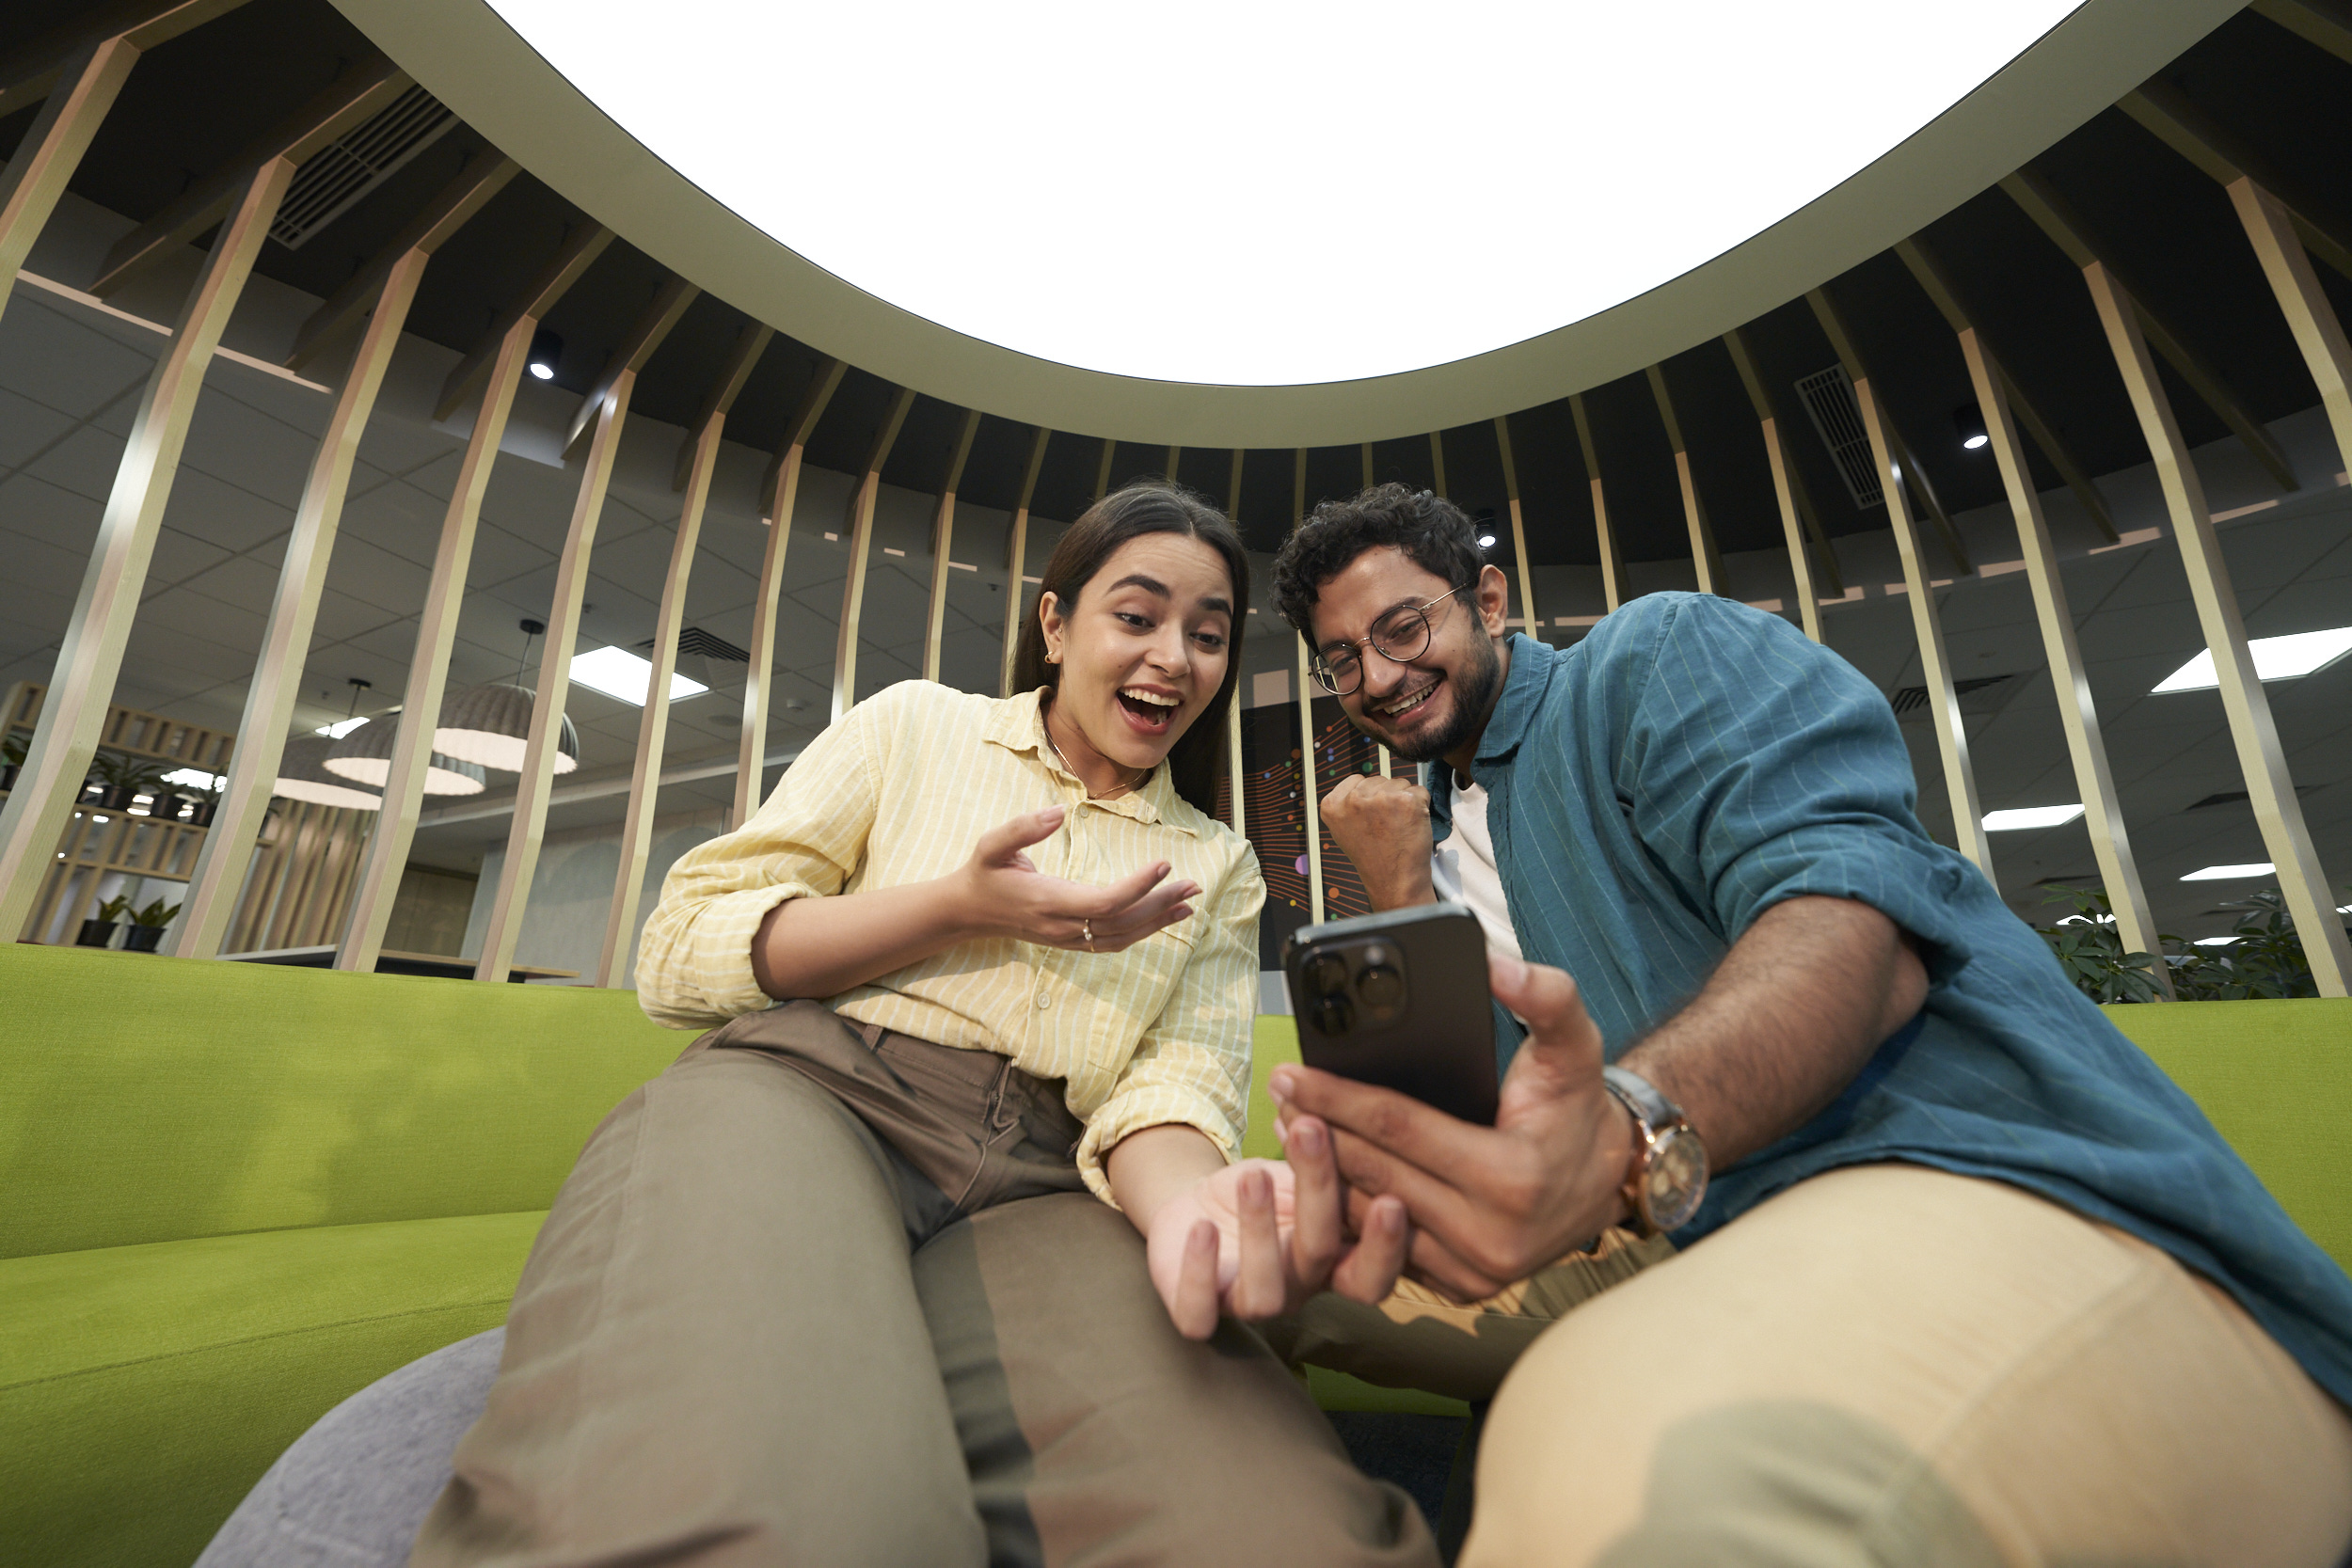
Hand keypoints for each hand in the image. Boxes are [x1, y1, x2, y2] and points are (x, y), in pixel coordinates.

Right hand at [956, 806, 1199, 951]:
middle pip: (1123, 922)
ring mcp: (1068, 938)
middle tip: (1192, 884)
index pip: (1104, 903)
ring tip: (1189, 902)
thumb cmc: (983, 873)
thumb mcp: (992, 844)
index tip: (1163, 863)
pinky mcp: (1072, 941)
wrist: (968, 912)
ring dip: (1158, 920)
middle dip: (1160, 904)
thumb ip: (1023, 828)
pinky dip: (1143, 930)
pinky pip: (1114, 941)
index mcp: (1048, 901)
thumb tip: (1059, 811)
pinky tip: (1164, 917)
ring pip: (1122, 936)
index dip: (1137, 887)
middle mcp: (1063, 926)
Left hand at [1144, 1117, 1410, 1340]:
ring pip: (1265, 1294)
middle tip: (1316, 1140)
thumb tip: (1348, 1115)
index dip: (1388, 1248)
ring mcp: (1248, 1302)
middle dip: (1323, 1204)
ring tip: (1253, 1176)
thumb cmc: (1257, 1192)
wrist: (1195, 1206)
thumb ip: (1324, 1165)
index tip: (1392, 1198)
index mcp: (1333, 1260)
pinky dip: (1198, 1273)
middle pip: (1323, 1263)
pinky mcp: (1197, 1309)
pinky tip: (1202, 1227)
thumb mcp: (1292, 1177)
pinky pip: (1198, 1314)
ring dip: (1260, 1232)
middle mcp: (1298, 1289)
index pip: (1374, 1270)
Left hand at [1271, 954, 1634, 1300]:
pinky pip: (1388, 1248)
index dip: (1339, 1097)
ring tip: (1289, 1125)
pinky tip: (1326, 1173)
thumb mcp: (1577, 1043)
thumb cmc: (1581, 1106)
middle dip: (1318, 1129)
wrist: (1612, 1178)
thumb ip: (1545, 995)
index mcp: (1512, 1178)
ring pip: (1373, 1216)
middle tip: (1279, 1091)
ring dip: (1325, 1172)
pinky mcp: (1463, 1287)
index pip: (1400, 1129)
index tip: (1293, 1072)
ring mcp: (1475, 1271)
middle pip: (1376, 1173)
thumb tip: (1494, 965)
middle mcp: (1492, 1236)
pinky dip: (1353, 1210)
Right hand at [1318, 774, 1434, 910]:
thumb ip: (1347, 805)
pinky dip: (1420, 806)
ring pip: (1400, 783)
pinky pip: (1419, 791)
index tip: (1370, 819)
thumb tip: (1363, 784)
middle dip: (1386, 798)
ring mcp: (1380, 799)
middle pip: (1379, 780)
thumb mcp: (1343, 830)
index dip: (1368, 797)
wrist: (1394, 881)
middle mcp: (1353, 799)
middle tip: (1386, 826)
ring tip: (1398, 827)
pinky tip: (1411, 825)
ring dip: (1404, 801)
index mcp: (1331, 805)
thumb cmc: (1372, 857)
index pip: (1356, 780)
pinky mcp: (1406, 801)